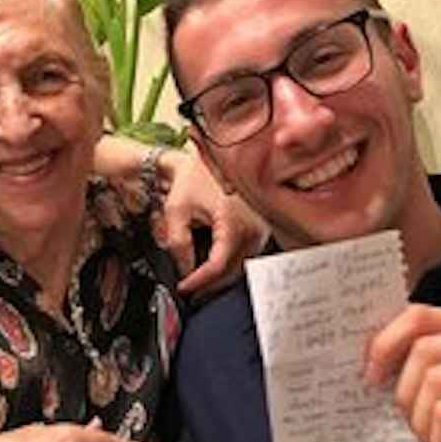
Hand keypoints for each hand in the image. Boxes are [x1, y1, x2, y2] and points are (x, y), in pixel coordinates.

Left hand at [156, 147, 267, 297]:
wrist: (215, 153)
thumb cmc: (198, 175)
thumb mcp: (177, 209)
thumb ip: (178, 243)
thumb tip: (183, 268)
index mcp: (234, 227)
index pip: (217, 268)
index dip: (197, 282)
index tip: (183, 287)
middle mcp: (253, 231)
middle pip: (231, 273)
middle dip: (207, 284)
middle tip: (188, 288)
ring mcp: (261, 231)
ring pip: (241, 267)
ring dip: (219, 276)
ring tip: (198, 278)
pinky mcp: (262, 229)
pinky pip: (246, 255)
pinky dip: (229, 263)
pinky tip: (213, 263)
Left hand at [366, 304, 440, 441]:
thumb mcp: (439, 399)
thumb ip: (418, 366)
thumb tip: (370, 348)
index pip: (422, 316)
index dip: (385, 342)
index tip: (370, 373)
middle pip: (423, 348)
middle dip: (407, 395)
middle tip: (419, 427)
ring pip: (434, 379)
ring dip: (425, 422)